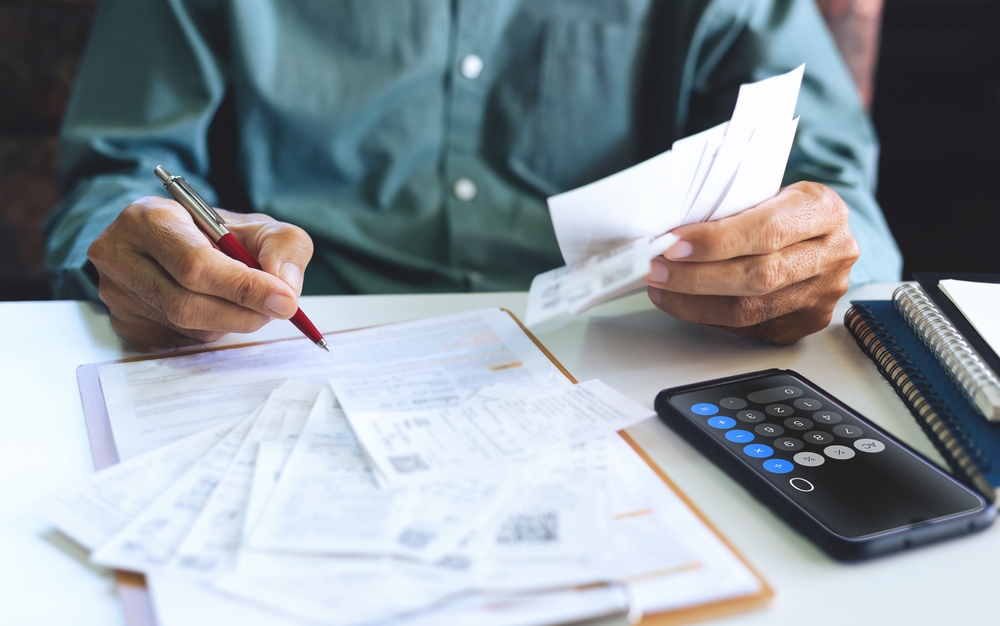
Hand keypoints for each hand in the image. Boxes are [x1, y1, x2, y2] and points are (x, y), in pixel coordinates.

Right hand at [87, 196, 313, 351]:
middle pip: (185, 303)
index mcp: (148, 218)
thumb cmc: (216, 233)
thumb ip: (283, 246)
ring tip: (247, 303)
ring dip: (228, 322)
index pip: (195, 264)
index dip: (244, 287)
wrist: (174, 240)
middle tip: (277, 310)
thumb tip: (285, 285)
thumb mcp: (256, 226)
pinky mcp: (124, 323)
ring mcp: (116, 293)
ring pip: (184, 326)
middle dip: (242, 312)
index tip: (285, 300)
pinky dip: (209, 331)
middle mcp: (119, 255)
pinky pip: (176, 340)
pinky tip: (217, 311)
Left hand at [644, 182, 859, 343]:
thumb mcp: (768, 192)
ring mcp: (824, 292)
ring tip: (661, 288)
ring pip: (752, 309)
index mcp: (823, 210)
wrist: (818, 230)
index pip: (767, 231)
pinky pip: (752, 327)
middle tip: (655, 269)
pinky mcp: (808, 321)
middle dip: (697, 276)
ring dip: (696, 302)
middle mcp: (834, 253)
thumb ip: (731, 211)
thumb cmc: (781, 207)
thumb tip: (671, 235)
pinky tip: (684, 302)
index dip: (716, 242)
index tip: (672, 244)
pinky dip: (710, 316)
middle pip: (759, 276)